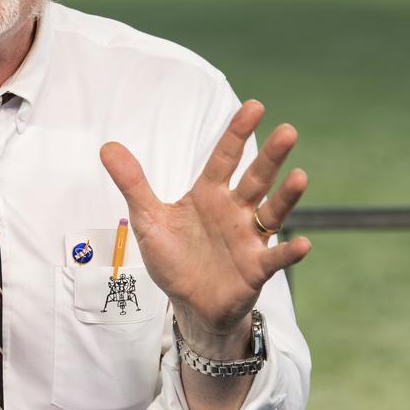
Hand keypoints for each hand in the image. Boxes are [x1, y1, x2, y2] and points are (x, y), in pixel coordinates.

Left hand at [100, 101, 310, 341]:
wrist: (189, 303)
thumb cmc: (174, 257)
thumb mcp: (148, 219)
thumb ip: (133, 184)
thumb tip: (107, 146)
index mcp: (209, 194)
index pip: (224, 158)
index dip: (237, 133)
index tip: (254, 106)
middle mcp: (235, 211)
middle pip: (255, 178)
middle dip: (271, 156)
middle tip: (288, 130)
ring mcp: (249, 239)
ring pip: (272, 213)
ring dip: (287, 196)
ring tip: (300, 176)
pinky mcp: (256, 269)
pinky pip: (275, 259)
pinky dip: (288, 252)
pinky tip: (302, 244)